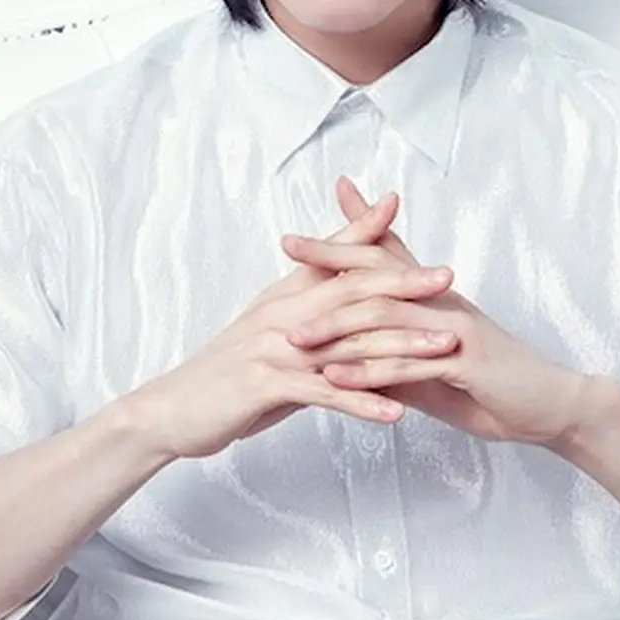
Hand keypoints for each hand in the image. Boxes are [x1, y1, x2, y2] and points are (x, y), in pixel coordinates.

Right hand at [128, 192, 457, 460]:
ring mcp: (274, 348)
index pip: (328, 257)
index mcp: (281, 299)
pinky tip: (397, 413)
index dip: (362, 230)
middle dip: (404, 282)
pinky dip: (363, 404)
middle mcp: (281, 315)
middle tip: (449, 277)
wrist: (170, 411)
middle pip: (351, 289)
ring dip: (402, 346)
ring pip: (349, 342)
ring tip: (447, 348)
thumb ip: (306, 327)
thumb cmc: (221, 379)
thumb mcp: (266, 341)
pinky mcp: (266, 386)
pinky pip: (325, 394)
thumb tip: (339, 322)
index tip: (397, 205)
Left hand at [279, 176, 594, 446]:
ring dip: (336, 327)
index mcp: (434, 299)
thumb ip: (390, 358)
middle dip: (330, 258)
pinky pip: (407, 365)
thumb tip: (344, 362)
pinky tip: (335, 377)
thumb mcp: (430, 370)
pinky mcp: (464, 363)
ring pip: (385, 320)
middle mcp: (442, 303)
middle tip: (286, 243)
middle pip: (379, 273)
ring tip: (292, 336)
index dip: (348, 237)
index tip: (310, 220)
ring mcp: (454, 330)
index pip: (385, 258)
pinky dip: (369, 372)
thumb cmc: (490, 386)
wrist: (549, 407)